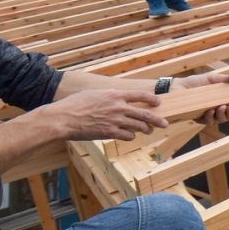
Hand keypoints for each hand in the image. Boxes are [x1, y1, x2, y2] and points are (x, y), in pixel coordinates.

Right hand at [36, 89, 167, 141]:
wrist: (64, 118)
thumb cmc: (75, 104)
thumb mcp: (94, 93)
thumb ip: (108, 96)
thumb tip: (115, 97)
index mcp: (115, 95)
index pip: (140, 95)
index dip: (152, 99)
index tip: (158, 102)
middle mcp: (118, 107)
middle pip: (145, 113)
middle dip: (157, 119)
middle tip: (164, 123)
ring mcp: (115, 120)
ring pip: (139, 126)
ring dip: (145, 129)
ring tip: (148, 130)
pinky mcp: (110, 133)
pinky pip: (128, 136)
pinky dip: (131, 136)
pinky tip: (130, 136)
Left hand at [173, 72, 228, 124]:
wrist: (177, 86)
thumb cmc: (194, 82)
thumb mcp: (210, 78)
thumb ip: (223, 78)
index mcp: (221, 100)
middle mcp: (215, 109)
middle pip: (228, 116)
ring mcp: (207, 115)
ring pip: (219, 120)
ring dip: (222, 115)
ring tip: (221, 107)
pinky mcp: (197, 118)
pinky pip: (206, 122)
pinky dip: (210, 118)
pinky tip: (210, 111)